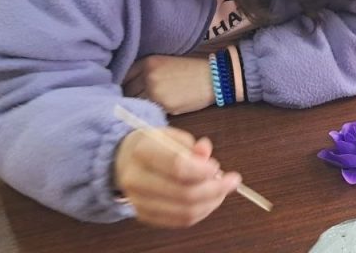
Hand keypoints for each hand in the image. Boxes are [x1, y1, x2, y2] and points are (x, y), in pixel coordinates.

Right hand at [114, 128, 240, 226]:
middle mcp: (135, 179)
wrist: (123, 160)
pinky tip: (210, 200)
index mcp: (141, 152)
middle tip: (232, 181)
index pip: (177, 166)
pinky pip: (179, 221)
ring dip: (211, 202)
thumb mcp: (170, 135)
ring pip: (184, 211)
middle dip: (215, 189)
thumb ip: (190, 144)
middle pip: (183, 193)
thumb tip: (206, 151)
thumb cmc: (152, 145)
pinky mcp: (144, 215)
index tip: (218, 166)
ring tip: (222, 190)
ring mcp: (138, 201)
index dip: (203, 170)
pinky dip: (200, 212)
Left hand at [123, 55, 214, 114]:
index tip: (125, 91)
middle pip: (127, 91)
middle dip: (130, 97)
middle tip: (135, 101)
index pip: (123, 77)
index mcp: (147, 62)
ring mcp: (154, 91)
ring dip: (138, 106)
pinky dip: (149, 112)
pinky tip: (156, 110)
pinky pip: (148, 111)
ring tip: (146, 107)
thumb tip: (127, 87)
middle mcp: (148, 75)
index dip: (123, 86)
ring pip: (135, 103)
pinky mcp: (163, 105)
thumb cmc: (190, 71)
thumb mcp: (165, 63)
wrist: (213, 78)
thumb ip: (145, 72)